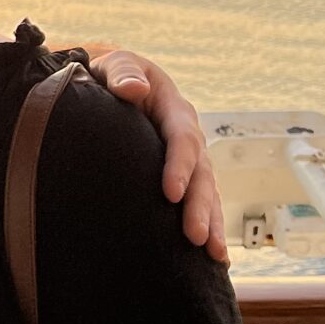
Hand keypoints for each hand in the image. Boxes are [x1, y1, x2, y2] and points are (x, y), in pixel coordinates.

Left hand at [82, 45, 226, 261]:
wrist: (114, 83)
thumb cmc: (110, 73)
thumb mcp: (115, 65)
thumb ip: (122, 72)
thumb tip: (135, 88)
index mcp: (174, 108)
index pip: (182, 139)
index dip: (179, 166)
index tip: (170, 194)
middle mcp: (188, 136)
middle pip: (201, 173)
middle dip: (200, 206)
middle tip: (195, 237)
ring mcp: (189, 159)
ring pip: (207, 192)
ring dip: (212, 223)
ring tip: (214, 256)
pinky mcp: (183, 176)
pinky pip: (201, 202)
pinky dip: (209, 226)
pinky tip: (214, 258)